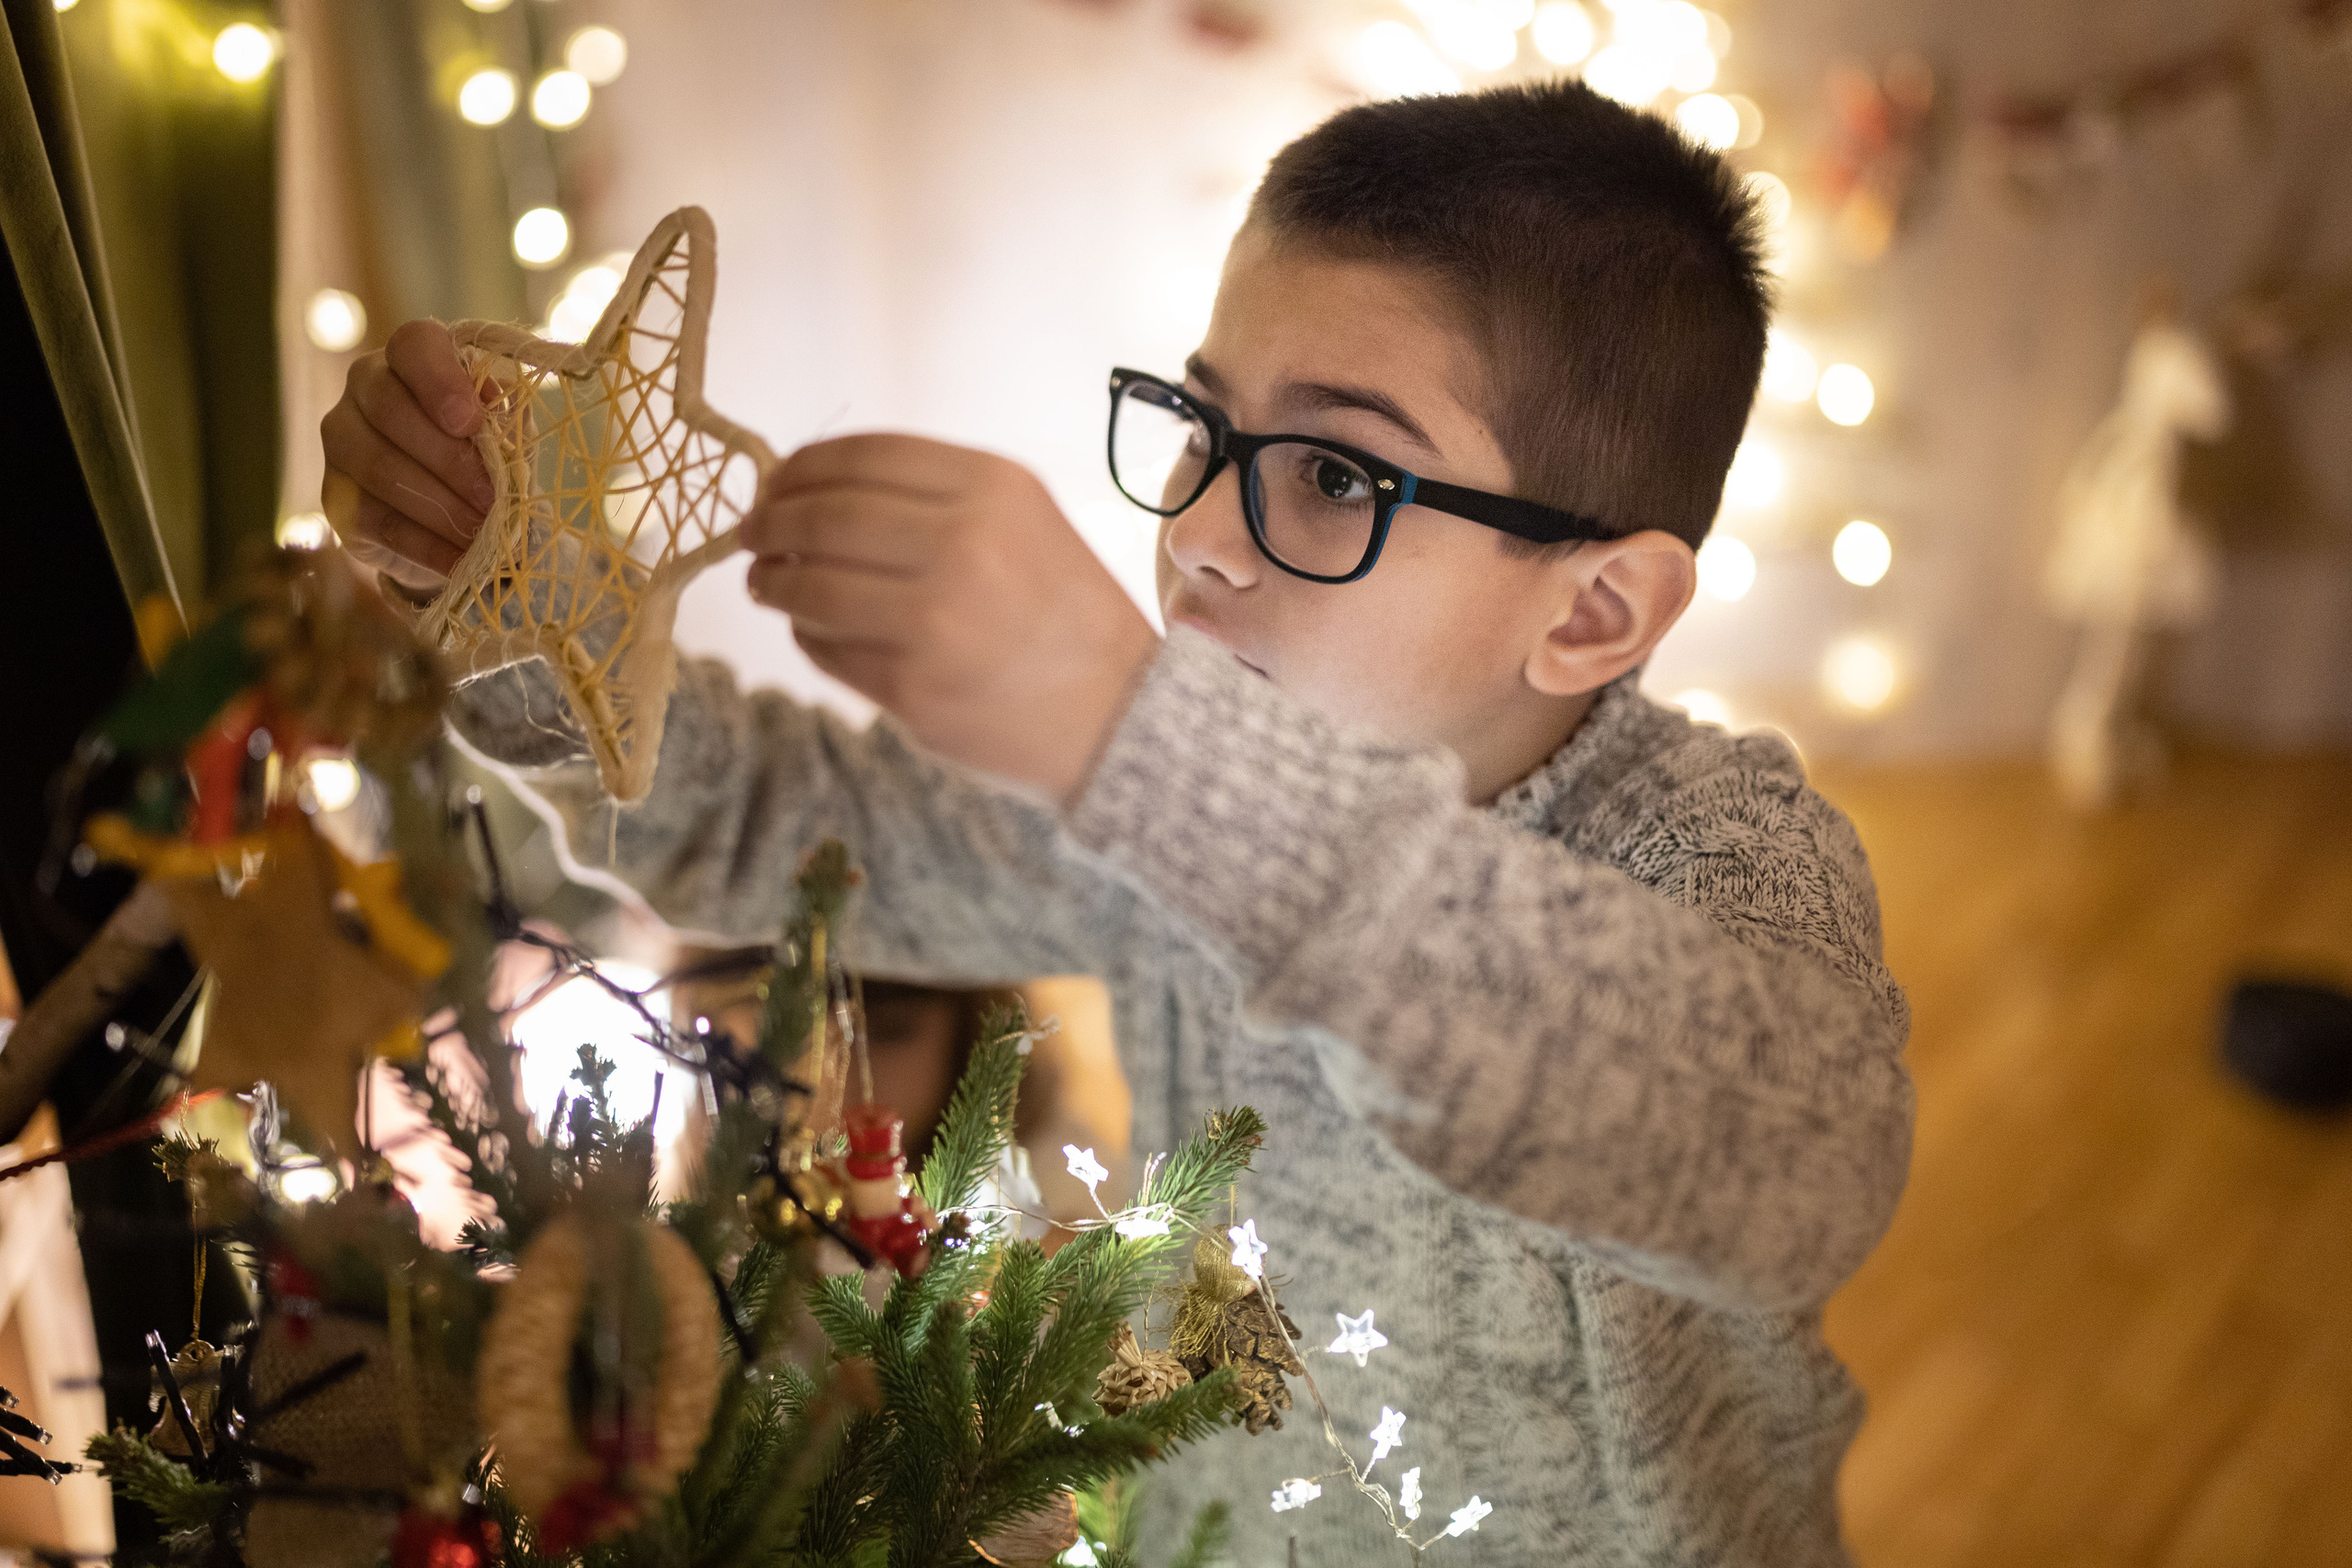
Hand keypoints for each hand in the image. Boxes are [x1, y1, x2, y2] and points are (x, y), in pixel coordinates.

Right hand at [319, 320, 495, 596]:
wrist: (454, 517)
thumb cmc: (484, 458)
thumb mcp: (506, 436)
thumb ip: (503, 424)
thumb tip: (498, 428)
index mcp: (414, 358)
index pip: (415, 345)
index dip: (439, 380)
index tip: (470, 422)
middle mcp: (365, 387)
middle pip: (389, 409)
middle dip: (449, 460)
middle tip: (492, 498)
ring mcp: (341, 440)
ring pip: (380, 467)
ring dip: (441, 506)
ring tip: (484, 533)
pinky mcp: (337, 496)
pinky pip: (377, 518)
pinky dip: (426, 544)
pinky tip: (460, 560)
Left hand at [745, 435, 1159, 804]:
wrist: (1119, 717)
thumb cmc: (1064, 614)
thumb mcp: (1024, 521)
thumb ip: (930, 496)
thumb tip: (805, 484)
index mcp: (994, 490)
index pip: (861, 457)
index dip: (800, 467)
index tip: (774, 482)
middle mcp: (963, 546)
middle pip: (821, 518)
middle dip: (769, 523)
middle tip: (752, 535)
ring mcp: (934, 620)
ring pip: (808, 585)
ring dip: (772, 582)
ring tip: (767, 583)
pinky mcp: (912, 687)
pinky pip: (825, 649)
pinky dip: (806, 635)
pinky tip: (815, 630)